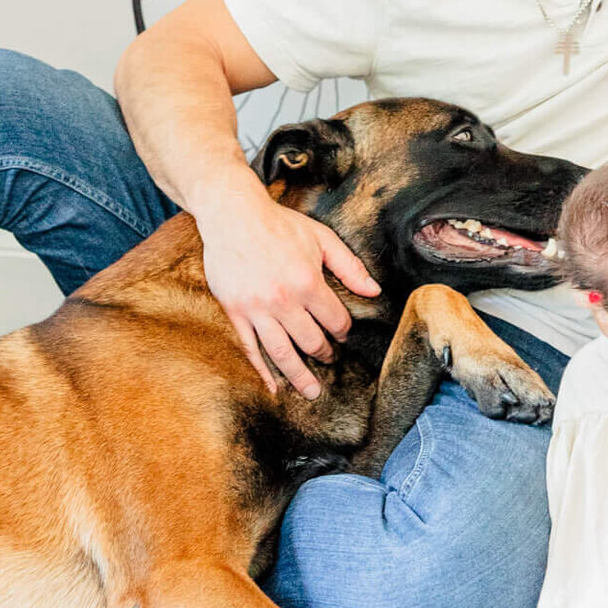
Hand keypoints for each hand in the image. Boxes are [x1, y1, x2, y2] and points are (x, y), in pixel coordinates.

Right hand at [197, 178, 380, 399]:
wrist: (233, 215)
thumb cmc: (280, 225)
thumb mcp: (321, 238)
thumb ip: (349, 266)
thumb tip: (374, 292)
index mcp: (307, 282)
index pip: (334, 320)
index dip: (343, 330)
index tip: (343, 334)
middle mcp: (282, 301)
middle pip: (310, 341)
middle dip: (325, 353)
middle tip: (331, 358)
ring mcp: (256, 310)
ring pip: (282, 353)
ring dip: (299, 376)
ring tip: (312, 392)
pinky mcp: (235, 313)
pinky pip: (250, 349)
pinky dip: (262, 372)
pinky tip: (273, 387)